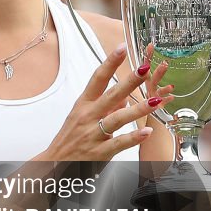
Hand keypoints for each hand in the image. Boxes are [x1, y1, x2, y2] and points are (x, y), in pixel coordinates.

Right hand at [43, 43, 173, 161]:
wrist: (54, 163)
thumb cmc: (70, 138)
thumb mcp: (82, 117)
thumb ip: (105, 106)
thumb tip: (125, 96)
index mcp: (83, 104)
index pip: (97, 78)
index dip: (110, 62)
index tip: (122, 47)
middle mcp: (87, 116)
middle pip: (110, 95)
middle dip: (129, 81)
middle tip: (144, 68)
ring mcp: (93, 134)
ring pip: (118, 118)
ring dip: (138, 109)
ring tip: (156, 101)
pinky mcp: (100, 152)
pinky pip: (119, 143)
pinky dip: (133, 137)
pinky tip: (147, 132)